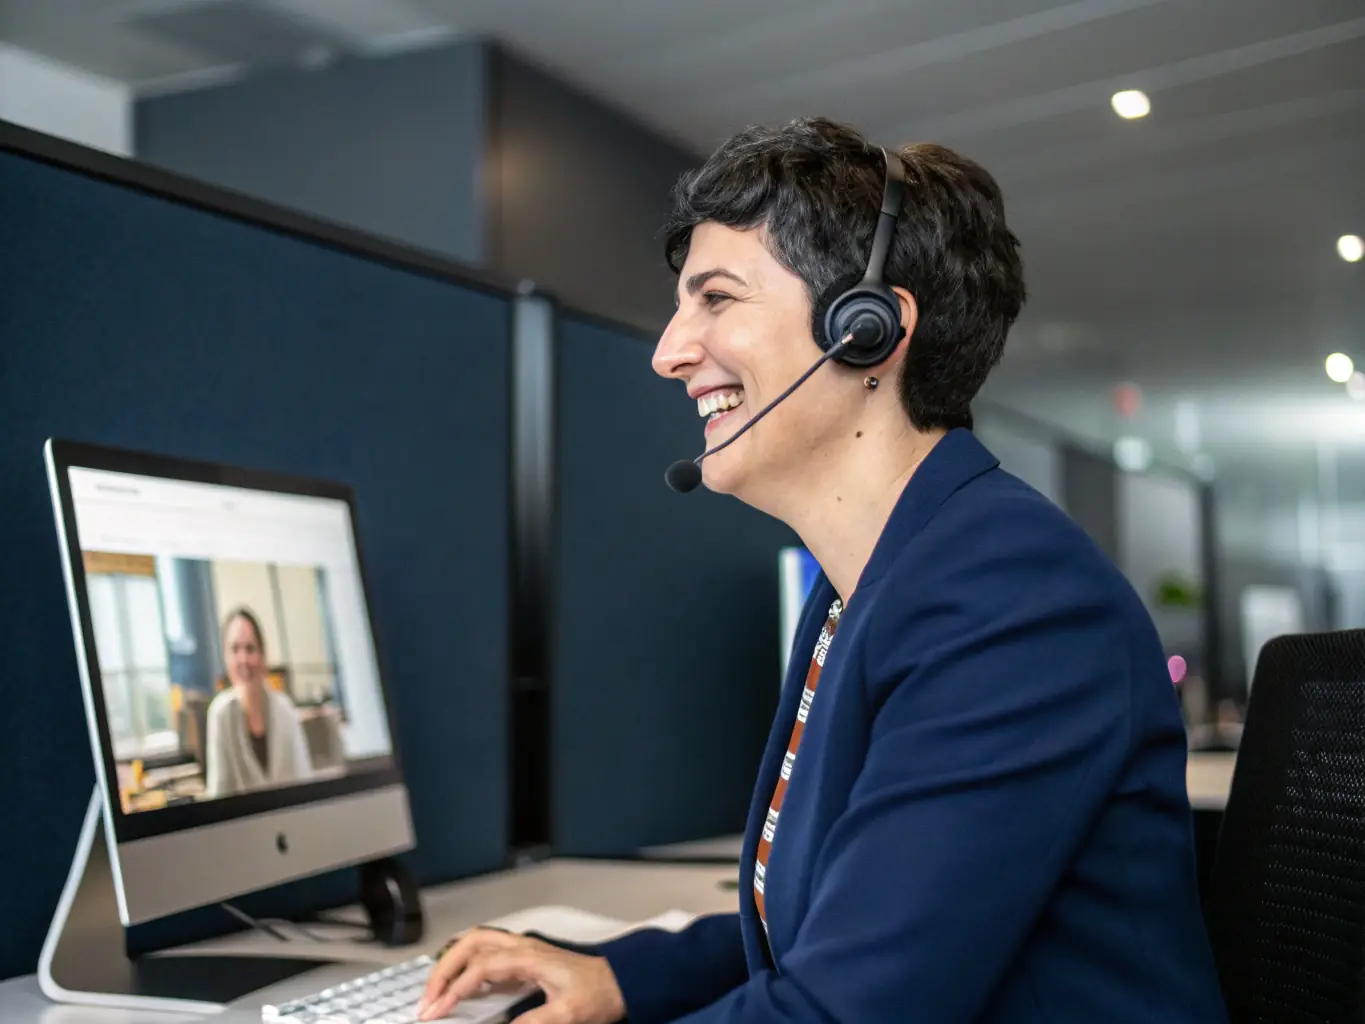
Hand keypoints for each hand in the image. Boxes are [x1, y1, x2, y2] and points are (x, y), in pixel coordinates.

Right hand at [417, 926, 625, 1022]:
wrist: (618, 982)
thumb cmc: (597, 995)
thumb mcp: (568, 1015)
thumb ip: (535, 1022)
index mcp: (529, 957)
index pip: (480, 967)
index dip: (454, 988)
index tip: (435, 1011)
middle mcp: (522, 946)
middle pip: (470, 943)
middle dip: (443, 969)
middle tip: (427, 1001)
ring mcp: (522, 948)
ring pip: (476, 941)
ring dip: (451, 962)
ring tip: (435, 991)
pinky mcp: (523, 956)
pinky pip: (485, 950)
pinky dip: (464, 963)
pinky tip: (458, 984)